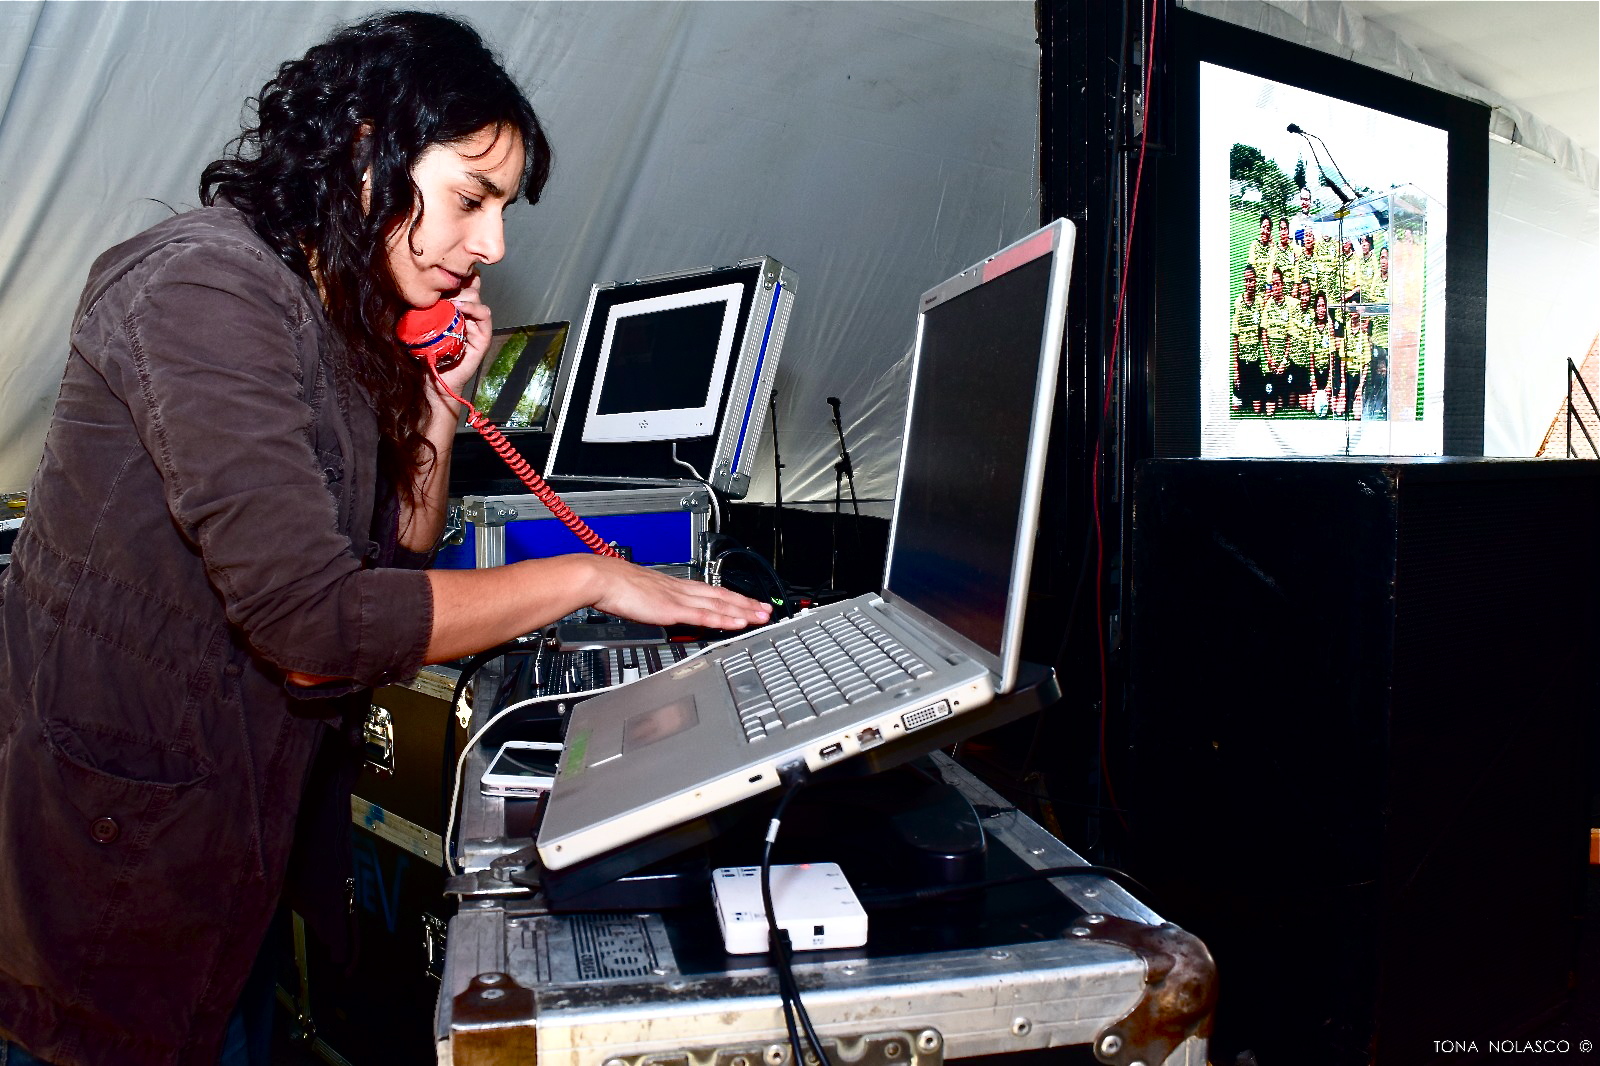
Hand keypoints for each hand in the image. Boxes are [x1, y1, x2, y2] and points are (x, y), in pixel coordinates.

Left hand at [426, 273, 491, 412]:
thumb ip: (419, 306)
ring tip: (449, 302)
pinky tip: (460, 308)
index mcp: (451, 308)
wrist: (432, 379)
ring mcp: (476, 324)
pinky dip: (474, 307)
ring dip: (463, 294)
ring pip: (476, 296)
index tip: (438, 273)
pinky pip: (485, 314)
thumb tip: (409, 284)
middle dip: (456, 283)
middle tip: (442, 289)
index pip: (458, 282)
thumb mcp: (417, 323)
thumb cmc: (424, 352)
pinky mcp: (483, 336)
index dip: (452, 275)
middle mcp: (466, 313)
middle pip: (468, 284)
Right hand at [588, 556, 772, 630]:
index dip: (733, 598)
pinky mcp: (673, 609)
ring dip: (743, 611)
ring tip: (762, 616)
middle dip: (746, 604)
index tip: (749, 603)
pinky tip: (738, 623)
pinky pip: (704, 616)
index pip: (712, 592)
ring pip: (719, 605)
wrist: (602, 578)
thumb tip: (663, 613)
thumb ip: (658, 605)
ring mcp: (680, 598)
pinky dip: (724, 619)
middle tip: (767, 610)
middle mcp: (683, 590)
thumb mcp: (643, 596)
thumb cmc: (616, 587)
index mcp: (676, 587)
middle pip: (722, 597)